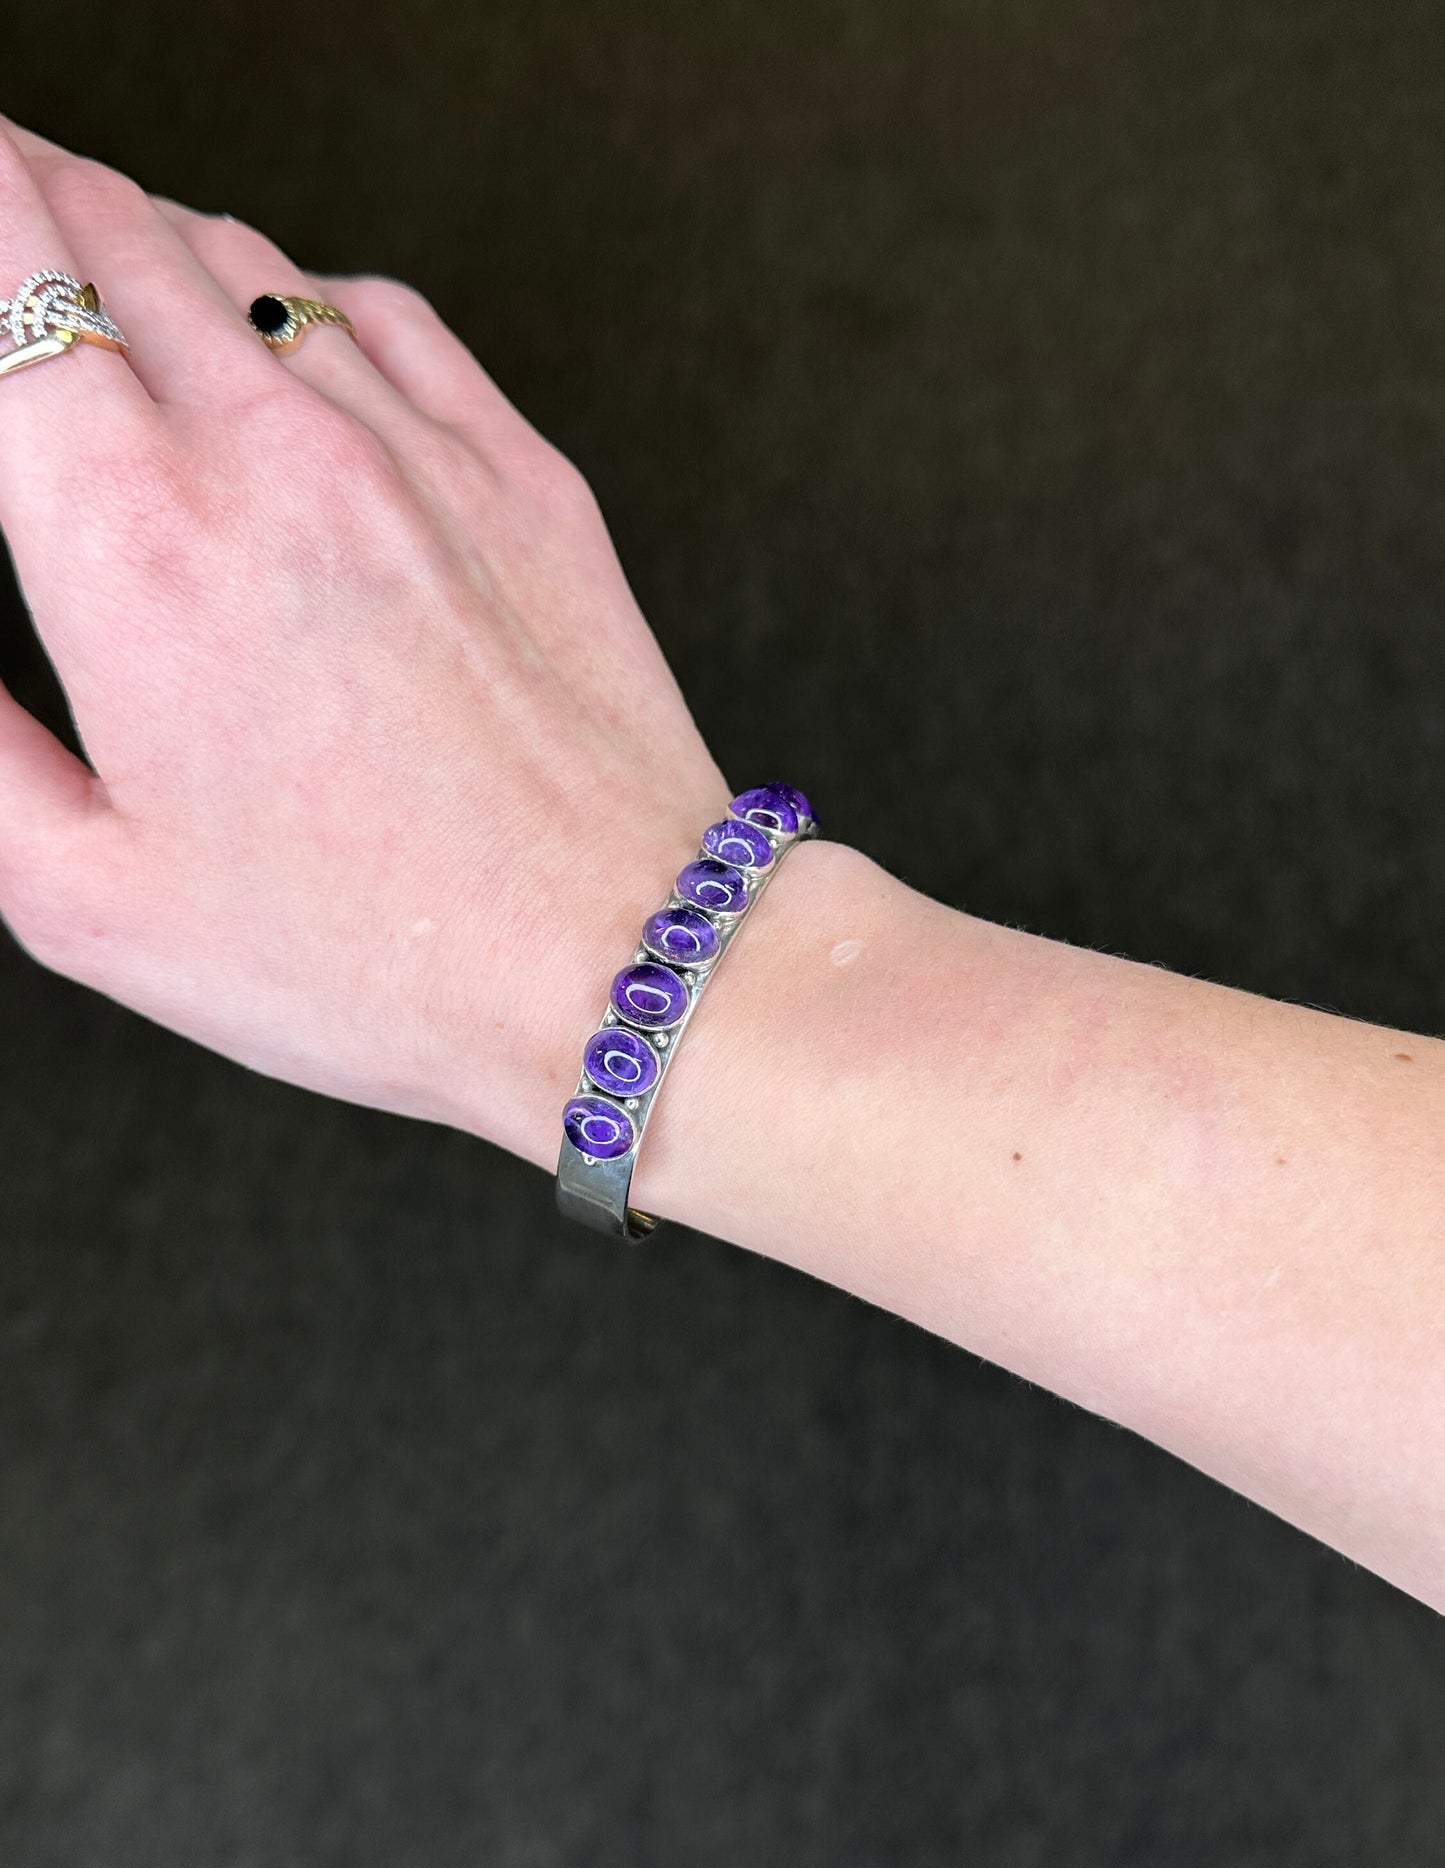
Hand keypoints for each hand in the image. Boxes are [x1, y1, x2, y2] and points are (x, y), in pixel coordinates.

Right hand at [0, 120, 729, 1165]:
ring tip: (113, 283)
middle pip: (106, 224)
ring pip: (241, 255)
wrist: (616, 962)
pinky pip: (376, 311)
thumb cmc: (365, 959)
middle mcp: (272, 458)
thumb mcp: (89, 898)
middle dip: (28, 202)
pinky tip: (281, 347)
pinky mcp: (520, 468)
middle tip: (3, 232)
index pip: (0, 276)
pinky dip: (298, 300)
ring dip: (151, 245)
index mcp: (134, 546)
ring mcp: (414, 448)